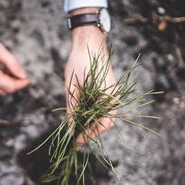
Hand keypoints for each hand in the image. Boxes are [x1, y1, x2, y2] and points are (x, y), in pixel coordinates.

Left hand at [65, 14, 115, 145]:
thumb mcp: (72, 89)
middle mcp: (114, 98)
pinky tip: (80, 114)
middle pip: (104, 123)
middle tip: (75, 137)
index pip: (102, 126)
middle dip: (90, 131)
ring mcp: (113, 93)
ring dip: (90, 123)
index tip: (76, 142)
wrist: (89, 42)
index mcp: (108, 98)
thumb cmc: (79, 63)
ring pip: (103, 116)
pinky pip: (102, 107)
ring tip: (76, 127)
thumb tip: (70, 130)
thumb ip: (72, 111)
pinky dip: (92, 113)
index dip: (89, 136)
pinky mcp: (108, 89)